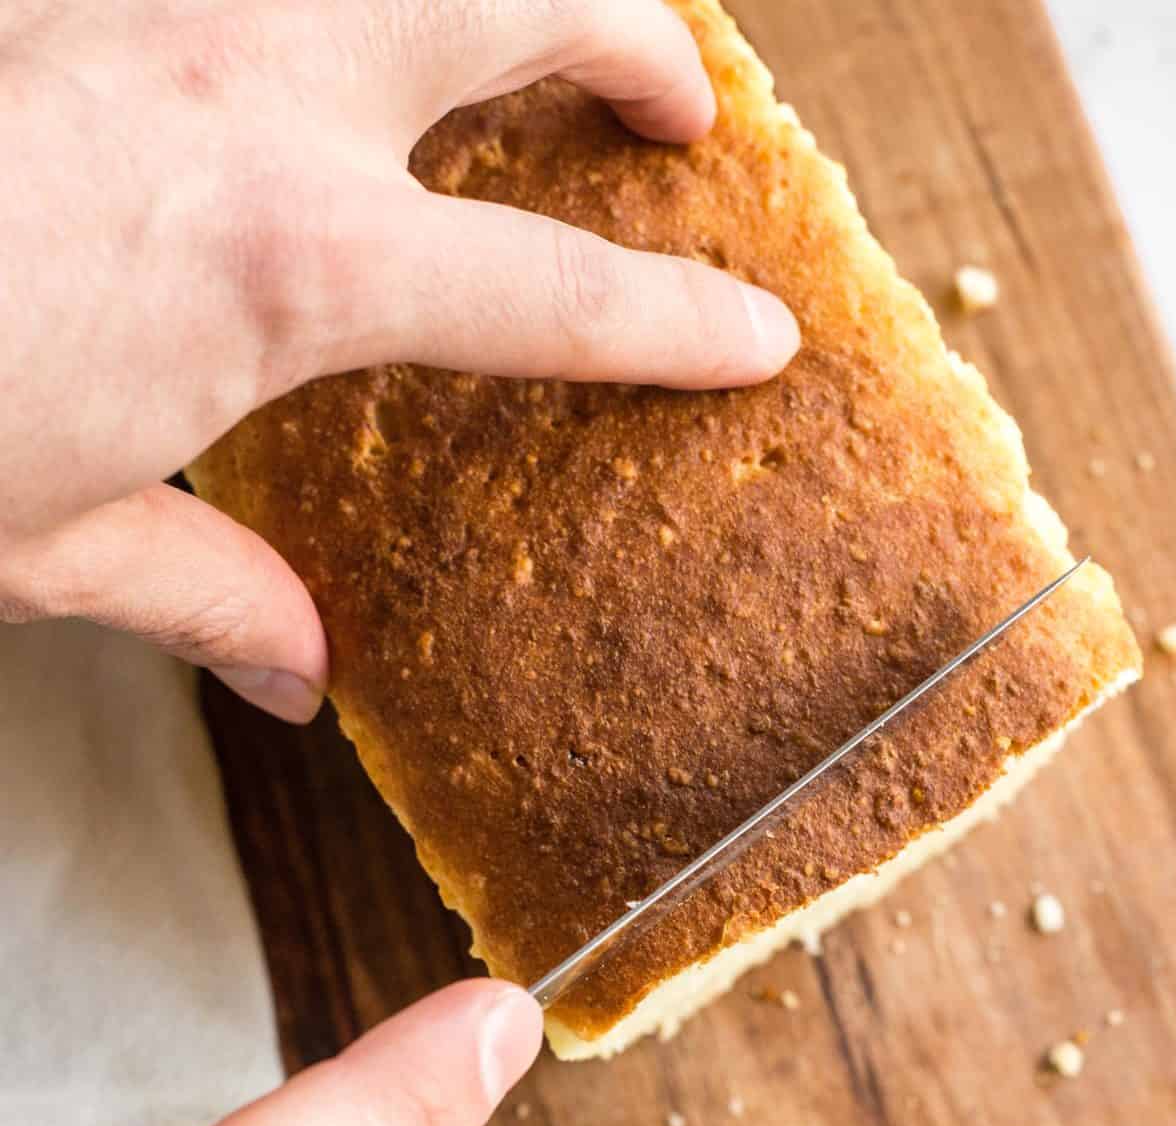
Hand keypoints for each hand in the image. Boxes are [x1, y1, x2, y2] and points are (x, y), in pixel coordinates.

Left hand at [0, 0, 797, 721]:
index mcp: (288, 261)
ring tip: (517, 36)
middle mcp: (247, 86)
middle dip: (629, 33)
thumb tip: (292, 662)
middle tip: (676, 91)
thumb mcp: (45, 537)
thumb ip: (201, 587)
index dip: (677, 320)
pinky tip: (296, 58)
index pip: (553, 292)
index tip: (755, 335)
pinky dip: (316, 15)